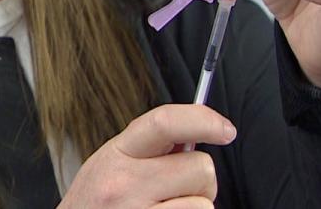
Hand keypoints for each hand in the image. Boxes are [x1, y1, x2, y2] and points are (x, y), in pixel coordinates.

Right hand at [59, 104, 236, 207]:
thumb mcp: (110, 166)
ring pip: (204, 204)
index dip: (203, 119)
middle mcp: (125, 184)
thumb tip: (194, 134)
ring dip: (194, 208)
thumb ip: (146, 149)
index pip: (164, 122)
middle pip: (199, 167)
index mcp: (117, 154)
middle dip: (199, 180)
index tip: (225, 129)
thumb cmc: (95, 205)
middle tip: (177, 191)